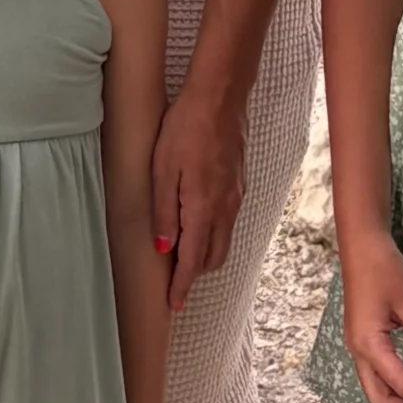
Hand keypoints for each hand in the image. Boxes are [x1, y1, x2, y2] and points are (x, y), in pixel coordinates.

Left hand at [151, 88, 245, 304]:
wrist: (219, 97)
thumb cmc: (185, 128)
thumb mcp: (163, 168)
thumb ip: (164, 211)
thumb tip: (164, 248)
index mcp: (203, 208)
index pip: (192, 260)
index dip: (182, 285)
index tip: (174, 304)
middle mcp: (224, 209)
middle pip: (212, 258)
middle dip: (194, 274)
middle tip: (174, 281)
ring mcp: (235, 197)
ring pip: (222, 241)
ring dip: (205, 256)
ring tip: (184, 257)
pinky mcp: (239, 184)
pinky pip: (227, 222)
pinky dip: (213, 234)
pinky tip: (199, 225)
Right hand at [338, 230, 402, 402]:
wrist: (362, 243)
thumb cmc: (385, 269)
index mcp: (369, 344)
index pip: (402, 384)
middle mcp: (358, 351)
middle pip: (381, 400)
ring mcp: (358, 345)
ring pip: (378, 388)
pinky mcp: (363, 338)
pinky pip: (380, 371)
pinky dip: (401, 380)